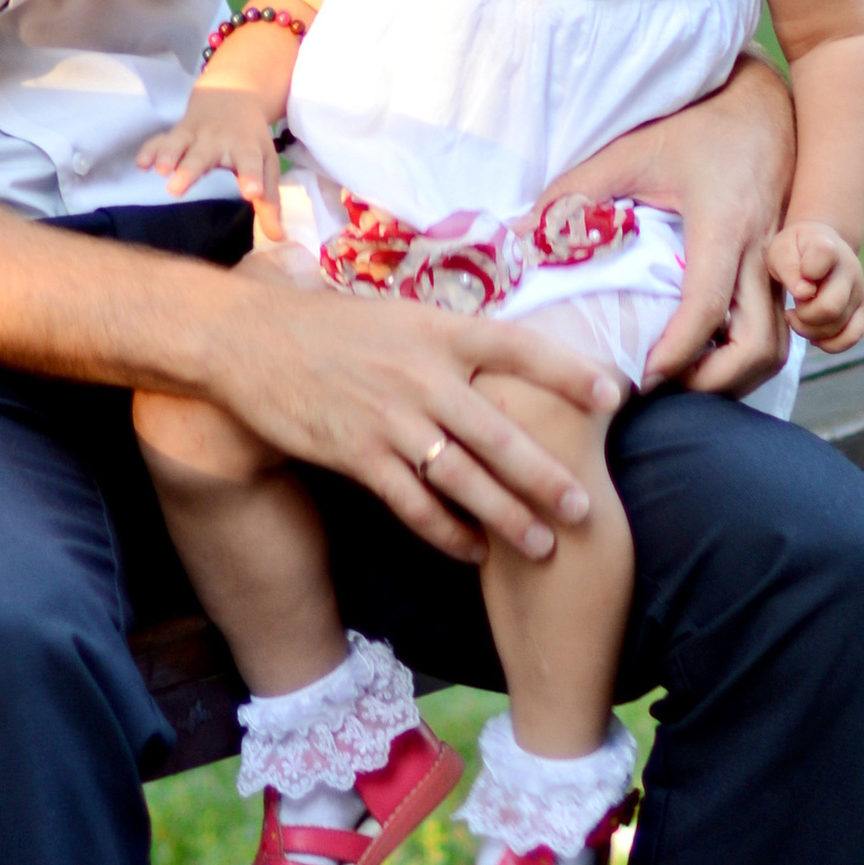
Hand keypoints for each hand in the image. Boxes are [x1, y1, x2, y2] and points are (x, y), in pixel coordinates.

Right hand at [138, 84, 284, 232]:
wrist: (233, 95)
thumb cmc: (250, 141)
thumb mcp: (267, 165)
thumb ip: (270, 202)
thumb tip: (277, 237)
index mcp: (246, 149)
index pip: (251, 164)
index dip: (252, 178)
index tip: (252, 193)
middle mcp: (219, 140)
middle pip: (204, 155)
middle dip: (190, 170)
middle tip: (176, 189)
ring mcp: (195, 134)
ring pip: (178, 143)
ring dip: (167, 154)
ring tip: (160, 170)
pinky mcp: (177, 131)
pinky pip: (160, 139)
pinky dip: (150, 149)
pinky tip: (141, 164)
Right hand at [194, 278, 621, 566]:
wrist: (249, 341)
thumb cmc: (327, 325)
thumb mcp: (396, 312)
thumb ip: (447, 339)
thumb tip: (499, 356)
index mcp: (438, 330)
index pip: (519, 347)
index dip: (569, 372)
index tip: (614, 394)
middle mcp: (422, 375)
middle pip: (501, 434)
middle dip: (547, 477)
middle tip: (585, 509)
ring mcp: (390, 419)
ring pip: (464, 479)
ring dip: (506, 517)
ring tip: (542, 545)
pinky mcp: (358, 455)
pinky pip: (413, 504)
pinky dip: (446, 532)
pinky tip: (472, 551)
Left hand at [548, 51, 796, 397]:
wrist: (761, 105)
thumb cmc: (693, 128)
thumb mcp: (629, 152)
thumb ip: (576, 195)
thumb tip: (521, 235)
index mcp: (722, 224)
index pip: (707, 306)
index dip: (678, 351)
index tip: (645, 374)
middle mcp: (760, 249)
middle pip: (759, 344)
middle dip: (716, 380)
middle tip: (667, 383)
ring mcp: (780, 261)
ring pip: (778, 342)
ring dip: (736, 373)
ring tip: (686, 374)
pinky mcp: (784, 266)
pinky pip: (781, 326)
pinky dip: (749, 352)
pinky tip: (709, 349)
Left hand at [766, 221, 863, 351]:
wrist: (817, 248)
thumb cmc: (794, 251)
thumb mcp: (780, 251)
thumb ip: (788, 267)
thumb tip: (804, 293)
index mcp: (827, 247)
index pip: (823, 256)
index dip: (805, 272)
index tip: (796, 279)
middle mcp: (850, 267)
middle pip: (830, 307)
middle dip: (803, 315)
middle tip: (793, 308)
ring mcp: (859, 290)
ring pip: (837, 326)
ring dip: (810, 330)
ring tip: (799, 317)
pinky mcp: (862, 309)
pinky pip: (852, 336)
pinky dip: (830, 344)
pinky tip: (814, 335)